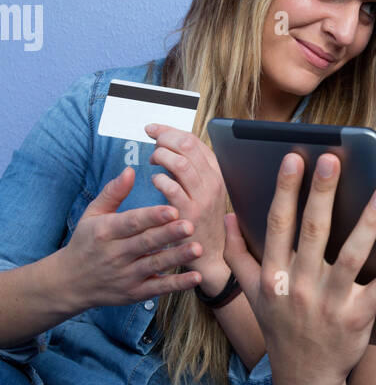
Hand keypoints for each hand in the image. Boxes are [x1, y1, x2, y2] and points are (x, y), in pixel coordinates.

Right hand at [60, 167, 202, 307]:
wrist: (70, 282)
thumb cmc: (85, 242)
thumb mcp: (92, 214)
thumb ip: (113, 193)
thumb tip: (130, 170)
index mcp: (106, 231)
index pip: (132, 223)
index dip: (152, 217)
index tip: (173, 209)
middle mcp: (115, 254)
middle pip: (146, 243)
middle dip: (169, 234)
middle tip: (191, 225)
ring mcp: (126, 275)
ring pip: (155, 265)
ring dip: (178, 257)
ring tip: (199, 249)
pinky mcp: (134, 292)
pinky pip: (158, 288)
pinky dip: (177, 284)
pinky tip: (195, 277)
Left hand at [144, 123, 229, 288]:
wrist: (212, 255)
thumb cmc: (202, 221)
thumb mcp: (204, 191)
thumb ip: (190, 169)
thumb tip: (169, 144)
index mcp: (216, 173)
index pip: (194, 141)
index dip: (171, 130)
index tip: (154, 129)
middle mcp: (212, 182)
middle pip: (187, 146)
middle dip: (165, 138)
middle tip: (151, 140)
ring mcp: (203, 197)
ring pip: (180, 163)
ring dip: (161, 156)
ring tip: (153, 160)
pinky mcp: (190, 213)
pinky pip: (171, 187)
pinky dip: (159, 179)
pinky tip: (155, 181)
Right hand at [223, 151, 375, 384]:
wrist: (305, 378)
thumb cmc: (281, 329)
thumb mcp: (252, 295)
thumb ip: (238, 255)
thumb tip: (230, 216)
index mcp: (273, 276)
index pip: (279, 225)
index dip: (286, 190)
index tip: (294, 158)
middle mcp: (299, 287)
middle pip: (312, 232)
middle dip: (321, 193)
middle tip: (332, 159)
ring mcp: (330, 303)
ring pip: (351, 255)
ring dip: (369, 222)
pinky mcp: (358, 318)